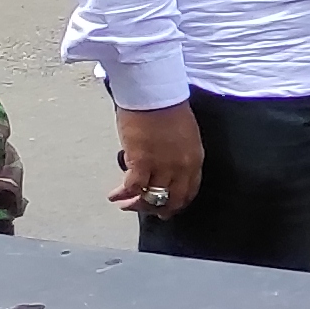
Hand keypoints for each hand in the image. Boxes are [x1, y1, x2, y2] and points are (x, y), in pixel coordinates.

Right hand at [112, 102, 205, 218]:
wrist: (155, 95)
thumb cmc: (169, 107)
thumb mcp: (185, 135)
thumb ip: (180, 154)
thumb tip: (166, 166)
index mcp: (194, 159)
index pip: (190, 190)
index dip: (178, 202)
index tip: (170, 207)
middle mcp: (181, 167)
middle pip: (172, 199)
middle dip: (160, 209)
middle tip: (152, 213)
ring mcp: (162, 167)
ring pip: (152, 197)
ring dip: (137, 205)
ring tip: (126, 205)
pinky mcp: (142, 163)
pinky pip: (134, 187)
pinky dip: (123, 194)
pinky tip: (115, 195)